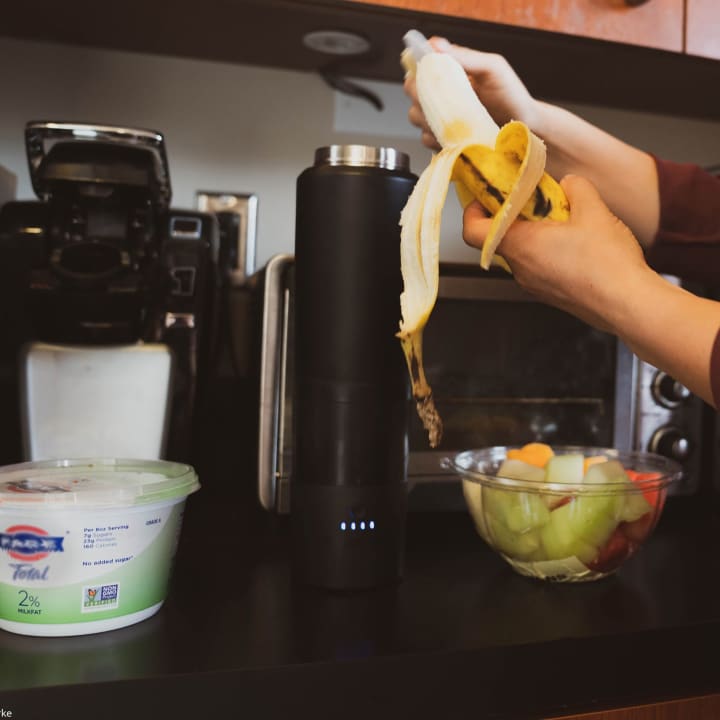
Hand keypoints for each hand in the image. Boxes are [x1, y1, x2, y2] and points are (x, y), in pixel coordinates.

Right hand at [404, 37, 540, 150]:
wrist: (523, 128)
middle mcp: (441, 92)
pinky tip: (452, 137)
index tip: (430, 78)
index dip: (418, 71)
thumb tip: (437, 44)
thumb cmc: (511, 95)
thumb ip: (466, 56)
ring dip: (429, 119)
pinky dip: (435, 138)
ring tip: (453, 121)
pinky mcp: (442, 138)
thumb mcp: (492, 68)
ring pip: (416, 116)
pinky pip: (425, 138)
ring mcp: (441, 116)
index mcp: (450, 71)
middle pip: (412, 91)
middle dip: (422, 97)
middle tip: (444, 102)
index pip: (419, 65)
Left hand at [462, 175, 648, 333]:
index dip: (473, 211)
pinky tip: (576, 244)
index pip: (473, 232)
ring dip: (535, 234)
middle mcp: (521, 269)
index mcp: (520, 246)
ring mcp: (534, 285)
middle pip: (500, 239)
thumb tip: (569, 184)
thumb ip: (576, 188)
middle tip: (535, 200)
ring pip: (522, 253)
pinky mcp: (550, 295)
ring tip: (565, 221)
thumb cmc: (608, 264)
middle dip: (515, 216)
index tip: (486, 197)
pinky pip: (539, 268)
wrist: (628, 304)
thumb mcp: (594, 210)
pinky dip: (548, 252)